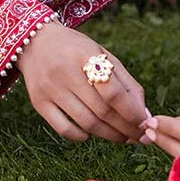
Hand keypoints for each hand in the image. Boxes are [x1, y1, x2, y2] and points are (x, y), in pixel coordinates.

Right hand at [17, 20, 150, 143]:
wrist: (35, 42)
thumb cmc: (76, 50)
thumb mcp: (102, 55)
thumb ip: (125, 82)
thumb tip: (144, 115)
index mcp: (85, 55)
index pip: (112, 91)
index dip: (132, 112)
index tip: (145, 123)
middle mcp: (65, 72)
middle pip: (102, 111)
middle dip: (126, 128)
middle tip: (140, 137)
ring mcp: (49, 89)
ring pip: (86, 123)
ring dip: (110, 136)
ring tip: (123, 138)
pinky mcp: (38, 103)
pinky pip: (64, 129)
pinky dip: (82, 137)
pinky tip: (91, 134)